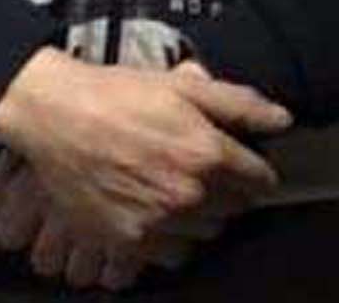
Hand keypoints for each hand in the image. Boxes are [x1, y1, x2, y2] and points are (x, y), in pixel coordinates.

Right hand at [0, 53, 292, 285]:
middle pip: (235, 209)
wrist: (56, 116)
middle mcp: (188, 194)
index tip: (246, 163)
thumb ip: (238, 103)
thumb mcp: (181, 85)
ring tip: (181, 188)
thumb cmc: (116, 94)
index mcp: (206, 153)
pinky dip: (172, 236)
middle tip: (208, 169)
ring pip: (206, 234)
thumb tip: (282, 119)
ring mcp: (159, 223)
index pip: (259, 178)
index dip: (255, 168)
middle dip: (229, 190)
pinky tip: (158, 209)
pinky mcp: (130, 242)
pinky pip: (171, 253)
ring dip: (203, 215)